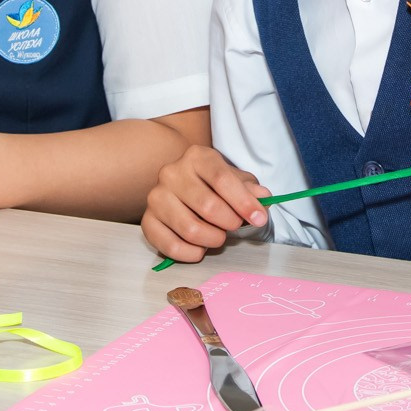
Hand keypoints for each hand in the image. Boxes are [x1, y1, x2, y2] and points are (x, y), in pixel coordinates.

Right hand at [141, 144, 270, 265]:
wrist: (181, 183)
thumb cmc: (212, 184)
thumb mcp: (234, 179)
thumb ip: (249, 189)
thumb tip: (263, 199)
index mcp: (196, 157)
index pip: (222, 179)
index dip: (243, 202)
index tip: (258, 219)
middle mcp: (171, 173)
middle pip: (207, 206)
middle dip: (229, 223)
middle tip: (234, 227)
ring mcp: (156, 196)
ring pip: (190, 228)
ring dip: (212, 239)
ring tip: (218, 237)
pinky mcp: (147, 220)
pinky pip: (170, 245)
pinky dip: (191, 253)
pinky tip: (200, 249)